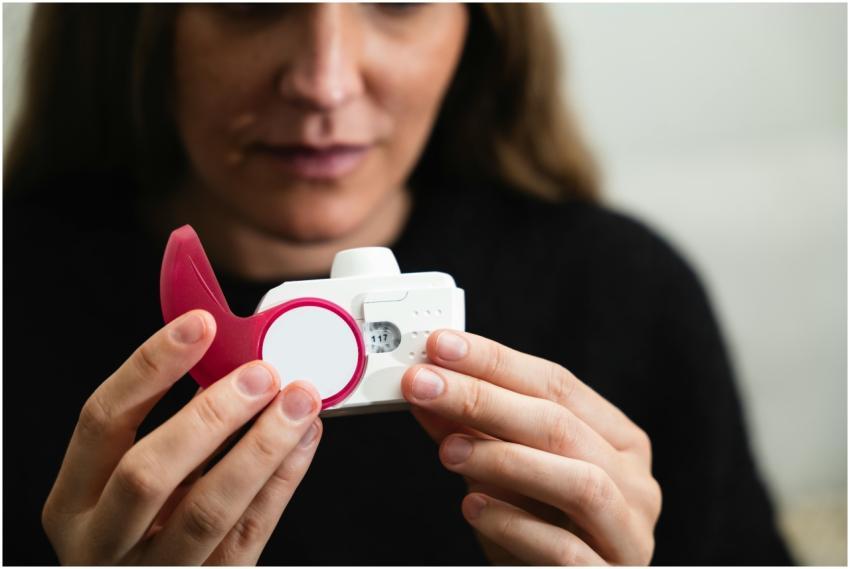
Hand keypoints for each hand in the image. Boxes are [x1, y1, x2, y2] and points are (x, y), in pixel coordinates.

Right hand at [42, 310, 322, 564]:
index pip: (101, 420)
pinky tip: (302, 438)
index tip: (198, 325)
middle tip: (261, 374)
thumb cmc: (146, 523)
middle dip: (211, 415)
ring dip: (262, 445)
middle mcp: (103, 540)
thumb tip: (232, 358)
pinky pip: (251, 530)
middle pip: (148, 472)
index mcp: (73, 501)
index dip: (151, 365)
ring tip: (298, 401)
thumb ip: (175, 426)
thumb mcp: (134, 475)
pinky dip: (283, 478)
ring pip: (209, 509)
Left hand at [401, 330, 660, 565]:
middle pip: (562, 425)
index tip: (440, 346)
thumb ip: (471, 430)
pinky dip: (513, 524)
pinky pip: (564, 548)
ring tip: (446, 451)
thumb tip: (426, 385)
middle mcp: (634, 482)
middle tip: (424, 385)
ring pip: (580, 483)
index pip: (556, 384)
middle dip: (484, 399)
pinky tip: (472, 507)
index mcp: (617, 440)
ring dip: (504, 459)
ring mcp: (629, 533)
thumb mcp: (503, 473)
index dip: (495, 361)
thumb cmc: (538, 529)